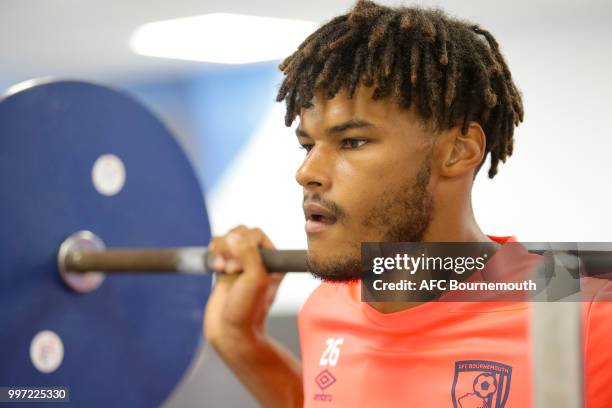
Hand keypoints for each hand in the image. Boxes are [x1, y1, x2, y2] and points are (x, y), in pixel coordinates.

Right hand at [204, 225, 284, 347]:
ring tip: (223, 270)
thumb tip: (233, 235)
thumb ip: (248, 253)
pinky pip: (217, 248)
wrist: (230, 333)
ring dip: (221, 250)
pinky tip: (216, 267)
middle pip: (240, 233)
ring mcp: (240, 264)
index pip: (255, 234)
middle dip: (231, 247)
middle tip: (231, 270)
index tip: (240, 267)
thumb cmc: (247, 310)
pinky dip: (214, 253)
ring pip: (227, 239)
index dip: (244, 244)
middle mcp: (257, 260)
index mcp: (272, 261)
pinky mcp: (224, 268)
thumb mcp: (255, 279)